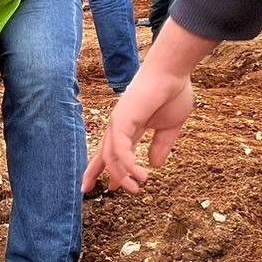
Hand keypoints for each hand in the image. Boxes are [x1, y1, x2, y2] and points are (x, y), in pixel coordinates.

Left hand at [82, 21, 219, 192]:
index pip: (114, 150)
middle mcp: (120, 125)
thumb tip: (155, 165)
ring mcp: (118, 123)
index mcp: (130, 126)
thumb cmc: (174, 93)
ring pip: (111, 156)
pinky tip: (141, 176)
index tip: (110, 186)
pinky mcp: (121, 121)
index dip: (110, 168)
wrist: (174, 73)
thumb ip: (161, 146)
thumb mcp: (170, 127)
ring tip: (136, 189)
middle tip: (87, 189)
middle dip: (94, 171)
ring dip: (122, 175)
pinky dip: (128, 165)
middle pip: (102, 153)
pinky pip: (121, 149)